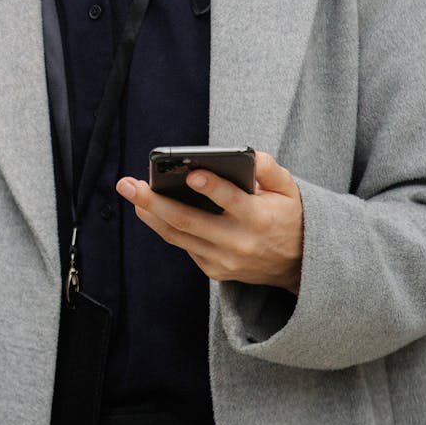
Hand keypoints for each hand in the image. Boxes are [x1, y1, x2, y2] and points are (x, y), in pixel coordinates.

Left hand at [116, 151, 304, 292]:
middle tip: (127, 184)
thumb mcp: (289, 188)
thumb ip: (268, 168)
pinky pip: (185, 246)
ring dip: (150, 214)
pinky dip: (166, 226)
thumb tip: (244, 154)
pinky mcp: (214, 270)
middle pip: (189, 222)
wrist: (298, 264)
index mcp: (260, 219)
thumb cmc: (288, 215)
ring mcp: (224, 261)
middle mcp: (239, 243)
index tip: (192, 173)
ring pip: (178, 236)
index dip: (213, 188)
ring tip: (130, 192)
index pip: (233, 202)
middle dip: (154, 201)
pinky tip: (151, 209)